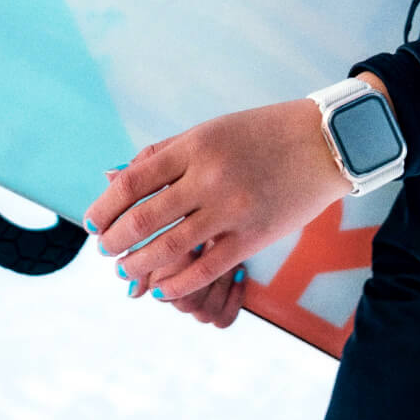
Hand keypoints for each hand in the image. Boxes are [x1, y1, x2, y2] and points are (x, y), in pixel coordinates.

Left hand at [86, 80, 378, 307]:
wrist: (327, 143)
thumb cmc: (264, 134)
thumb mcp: (211, 131)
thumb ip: (163, 155)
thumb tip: (113, 180)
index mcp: (196, 146)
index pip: (132, 182)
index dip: (104, 207)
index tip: (92, 222)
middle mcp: (210, 177)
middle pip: (142, 219)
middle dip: (113, 241)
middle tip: (106, 249)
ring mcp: (233, 209)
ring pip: (168, 248)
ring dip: (138, 264)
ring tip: (127, 269)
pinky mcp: (254, 236)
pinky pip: (205, 269)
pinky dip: (176, 283)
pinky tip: (162, 287)